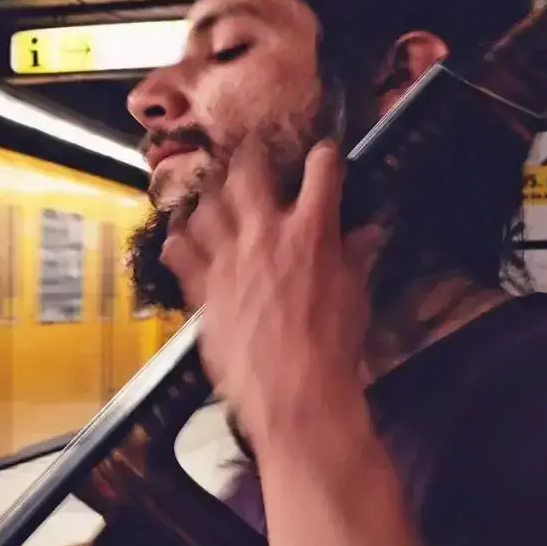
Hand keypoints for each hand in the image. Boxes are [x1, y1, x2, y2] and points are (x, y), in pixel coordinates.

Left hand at [179, 136, 372, 453]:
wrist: (294, 390)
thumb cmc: (332, 346)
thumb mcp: (355, 295)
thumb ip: (356, 257)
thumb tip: (368, 233)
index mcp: (311, 231)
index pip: (321, 172)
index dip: (324, 157)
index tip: (323, 155)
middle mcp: (264, 235)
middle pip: (247, 174)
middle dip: (249, 158)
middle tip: (250, 156)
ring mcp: (228, 260)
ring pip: (207, 207)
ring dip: (210, 197)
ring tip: (214, 194)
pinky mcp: (203, 289)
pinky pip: (180, 253)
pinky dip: (178, 241)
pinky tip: (178, 237)